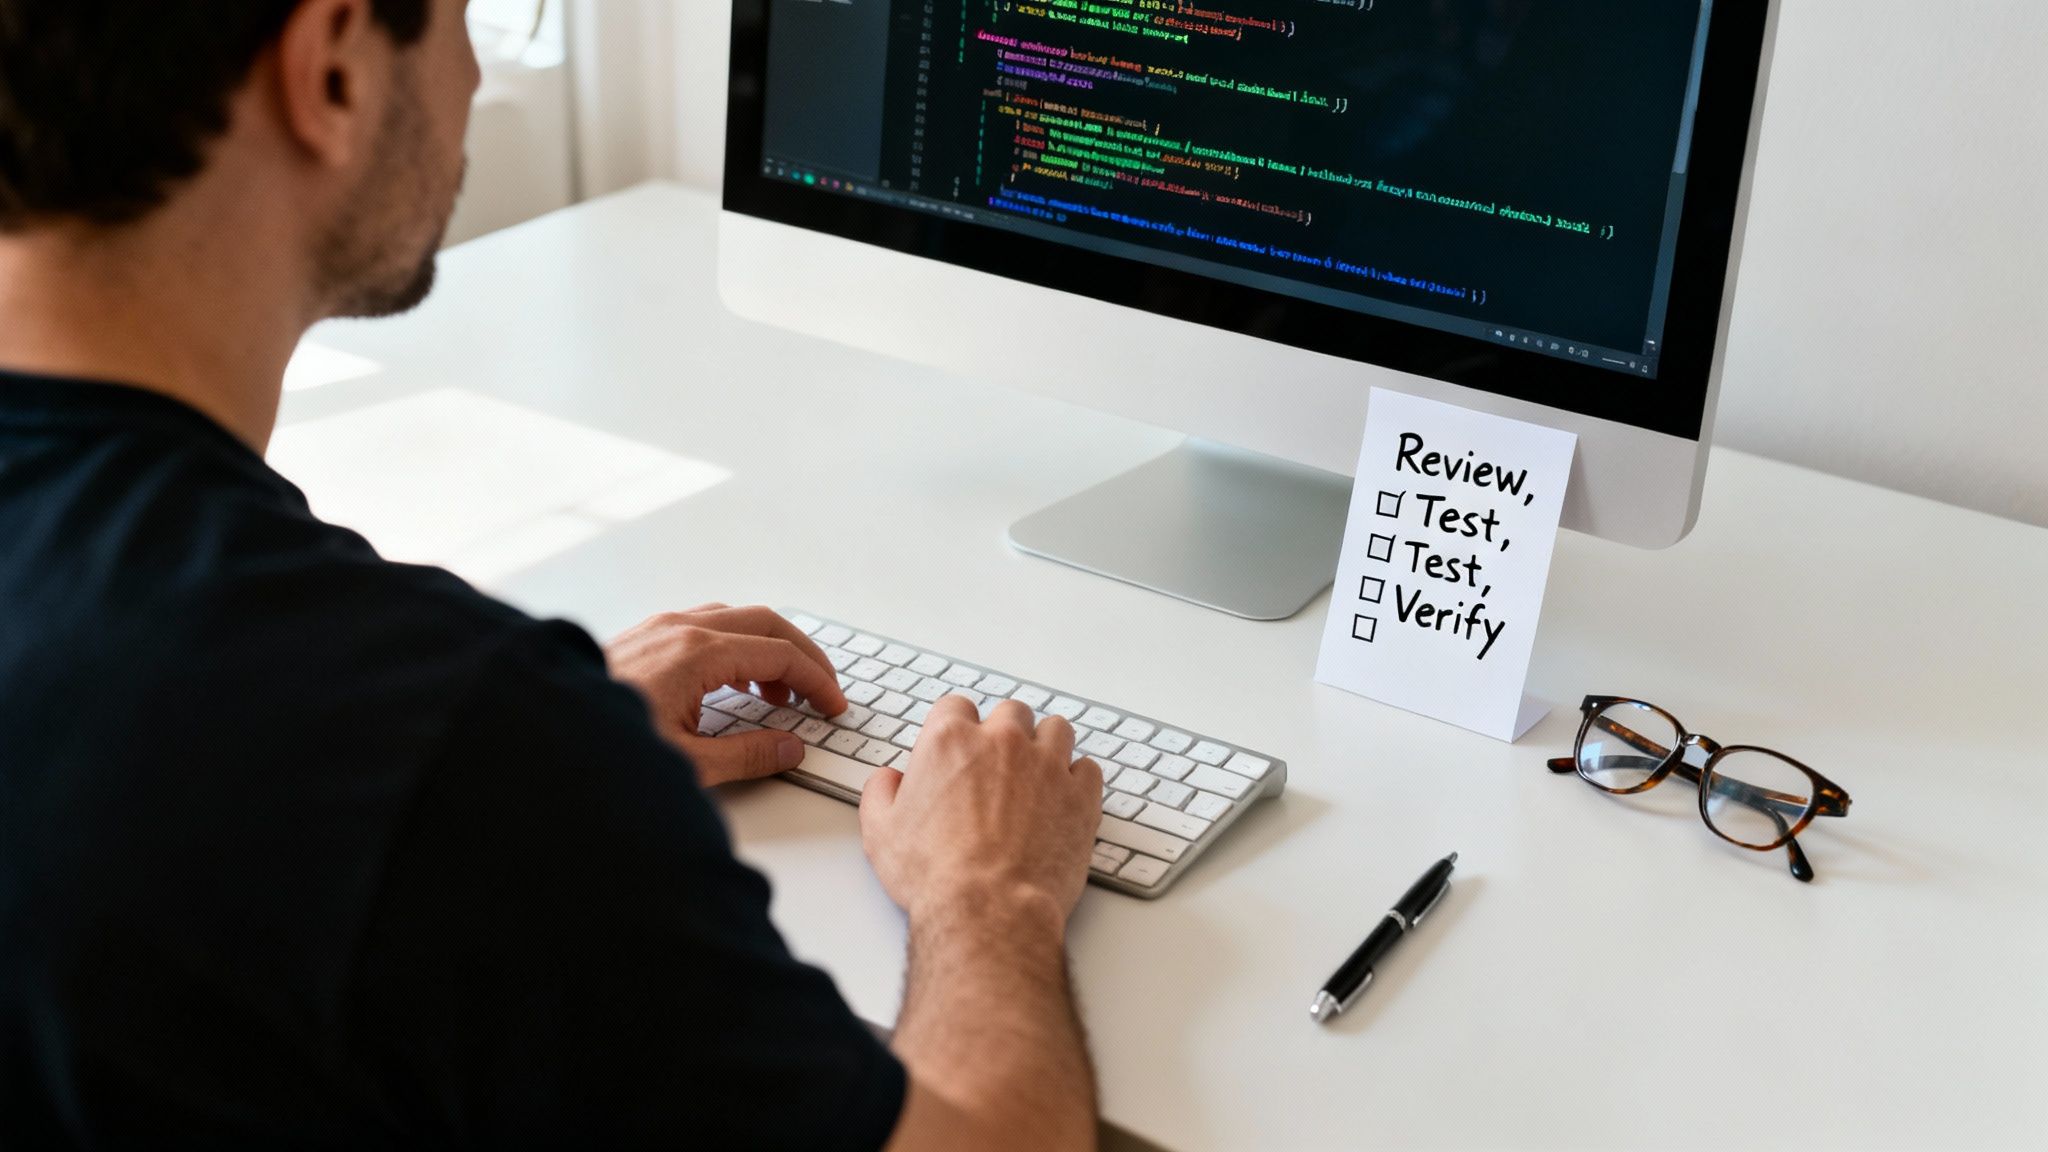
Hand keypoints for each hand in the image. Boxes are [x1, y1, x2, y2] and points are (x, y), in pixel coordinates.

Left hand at [605, 603, 848, 787]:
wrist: (538, 739)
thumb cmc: (602, 749)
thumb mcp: (687, 765)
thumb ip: (748, 755)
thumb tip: (790, 746)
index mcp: (697, 652)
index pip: (780, 653)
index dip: (817, 680)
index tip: (833, 707)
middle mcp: (679, 628)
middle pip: (765, 621)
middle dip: (803, 654)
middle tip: (823, 690)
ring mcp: (657, 628)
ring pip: (734, 619)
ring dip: (767, 648)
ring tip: (780, 694)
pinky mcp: (641, 638)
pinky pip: (704, 626)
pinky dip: (735, 647)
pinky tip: (734, 683)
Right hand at [859, 697, 1103, 923]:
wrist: (988, 909)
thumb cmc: (936, 875)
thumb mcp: (881, 832)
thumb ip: (881, 793)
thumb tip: (889, 780)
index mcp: (950, 742)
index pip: (956, 707)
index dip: (956, 729)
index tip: (959, 750)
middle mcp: (1001, 742)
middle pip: (1010, 713)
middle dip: (1004, 734)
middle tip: (998, 767)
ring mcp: (1046, 765)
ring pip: (1056, 730)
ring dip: (1046, 747)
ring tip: (1037, 775)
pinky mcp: (1080, 795)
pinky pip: (1088, 768)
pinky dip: (1077, 780)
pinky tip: (1064, 799)